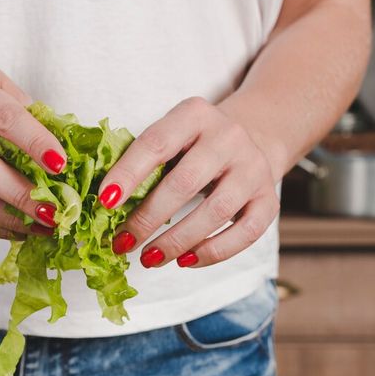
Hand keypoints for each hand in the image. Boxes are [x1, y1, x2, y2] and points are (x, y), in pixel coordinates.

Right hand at [0, 58, 66, 239]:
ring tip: (41, 227)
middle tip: (55, 212)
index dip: (35, 143)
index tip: (61, 165)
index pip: (4, 118)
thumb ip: (31, 117)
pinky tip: (19, 228)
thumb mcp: (1, 84)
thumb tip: (69, 155)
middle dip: (21, 194)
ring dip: (7, 219)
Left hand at [98, 97, 279, 267]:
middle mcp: (228, 137)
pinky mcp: (269, 199)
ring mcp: (253, 168)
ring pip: (215, 212)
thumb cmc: (193, 145)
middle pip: (185, 183)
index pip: (156, 143)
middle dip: (148, 218)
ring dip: (176, 241)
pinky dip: (212, 253)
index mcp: (195, 114)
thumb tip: (104, 206)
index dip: (128, 174)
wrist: (253, 135)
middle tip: (122, 243)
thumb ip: (142, 163)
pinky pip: (244, 233)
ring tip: (148, 258)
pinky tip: (184, 261)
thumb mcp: (171, 138)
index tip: (104, 202)